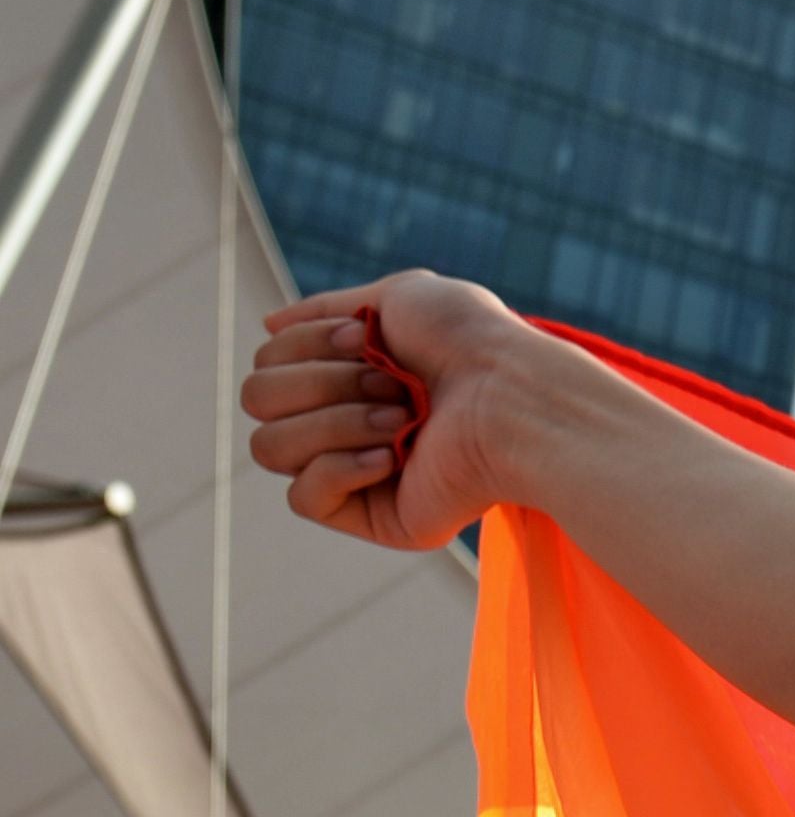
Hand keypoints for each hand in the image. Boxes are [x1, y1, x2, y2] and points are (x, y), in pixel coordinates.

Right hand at [239, 270, 552, 551]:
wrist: (514, 394)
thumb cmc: (471, 341)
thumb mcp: (396, 299)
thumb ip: (326, 310)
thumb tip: (269, 326)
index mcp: (347, 376)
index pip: (266, 362)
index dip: (305, 344)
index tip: (362, 336)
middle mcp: (346, 423)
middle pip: (256, 399)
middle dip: (319, 381)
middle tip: (392, 382)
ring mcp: (359, 473)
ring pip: (270, 446)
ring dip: (335, 421)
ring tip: (402, 418)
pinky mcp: (378, 517)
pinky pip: (303, 496)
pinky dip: (339, 468)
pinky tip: (391, 457)